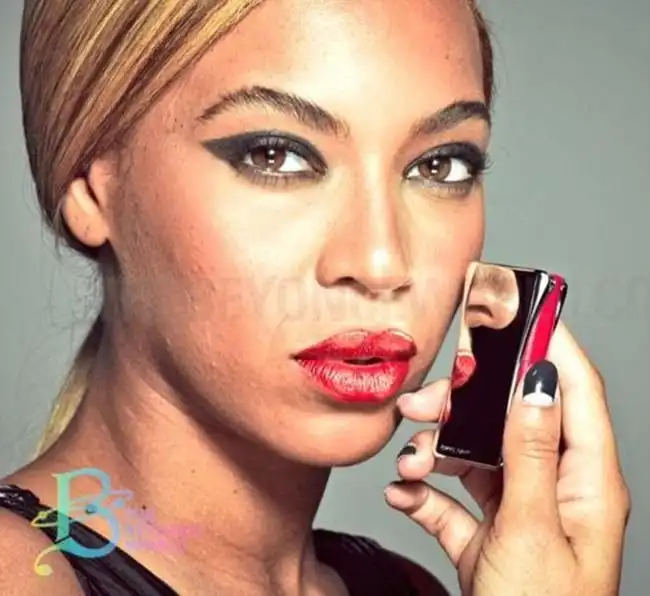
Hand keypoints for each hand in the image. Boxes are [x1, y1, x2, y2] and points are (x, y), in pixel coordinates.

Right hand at [385, 322, 630, 594]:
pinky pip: (450, 495)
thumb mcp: (534, 532)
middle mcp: (553, 487)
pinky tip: (405, 497)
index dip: (552, 345)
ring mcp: (517, 508)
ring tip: (408, 465)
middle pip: (509, 418)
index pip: (575, 392)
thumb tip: (536, 382)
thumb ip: (531, 453)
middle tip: (425, 403)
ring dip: (433, 451)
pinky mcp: (485, 530)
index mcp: (587, 482)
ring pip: (473, 453)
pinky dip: (424, 492)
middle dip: (462, 405)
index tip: (522, 308)